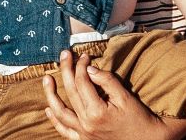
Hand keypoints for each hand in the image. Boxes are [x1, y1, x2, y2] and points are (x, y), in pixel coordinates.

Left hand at [42, 52, 185, 139]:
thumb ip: (107, 81)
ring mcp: (83, 133)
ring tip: (46, 79)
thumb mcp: (125, 97)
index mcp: (97, 111)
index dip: (82, 66)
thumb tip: (90, 68)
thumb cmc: (138, 118)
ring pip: (61, 112)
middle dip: (66, 70)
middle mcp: (87, 123)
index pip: (82, 82)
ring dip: (51, 95)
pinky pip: (65, 131)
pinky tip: (48, 109)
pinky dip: (55, 120)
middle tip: (64, 55)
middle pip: (70, 92)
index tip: (84, 55)